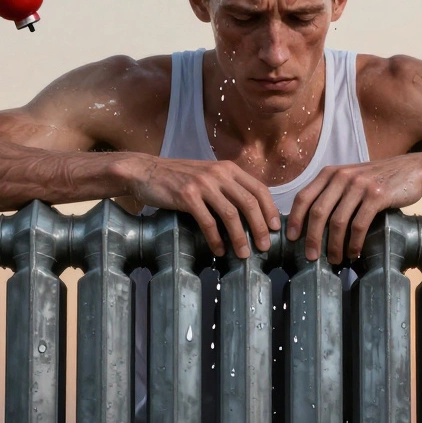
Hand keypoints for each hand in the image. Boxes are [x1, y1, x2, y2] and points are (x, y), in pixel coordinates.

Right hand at [123, 156, 280, 257]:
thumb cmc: (178, 177)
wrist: (146, 171)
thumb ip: (227, 187)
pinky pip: (208, 222)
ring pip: (231, 214)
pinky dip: (216, 239)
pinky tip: (219, 250)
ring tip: (244, 254)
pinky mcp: (186, 196)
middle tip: (264, 246)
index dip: (270, 210)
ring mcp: (202, 184)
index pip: (259, 189)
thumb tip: (250, 211)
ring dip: (240, 237)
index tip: (275, 229)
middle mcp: (218, 173)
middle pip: (249, 203)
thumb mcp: (208, 175)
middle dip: (260, 228)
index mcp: (228, 168)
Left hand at [287, 155, 421, 262]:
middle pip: (318, 212)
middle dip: (312, 238)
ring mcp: (359, 185)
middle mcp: (342, 176)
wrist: (413, 170)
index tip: (292, 239)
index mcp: (330, 173)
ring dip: (334, 245)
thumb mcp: (351, 179)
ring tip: (334, 260)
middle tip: (311, 257)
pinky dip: (353, 243)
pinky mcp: (377, 195)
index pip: (303, 197)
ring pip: (337, 221)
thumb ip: (333, 193)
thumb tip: (311, 225)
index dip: (296, 220)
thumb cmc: (379, 180)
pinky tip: (353, 253)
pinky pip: (358, 225)